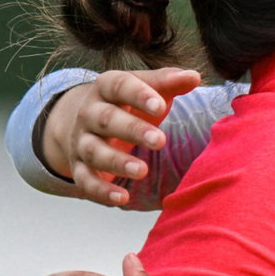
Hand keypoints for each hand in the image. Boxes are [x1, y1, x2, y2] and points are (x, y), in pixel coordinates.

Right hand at [42, 68, 201, 205]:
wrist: (88, 120)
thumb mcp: (147, 87)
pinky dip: (101, 191)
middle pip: (107, 120)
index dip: (139, 95)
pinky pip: (86, 180)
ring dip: (117, 162)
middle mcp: (89, 113)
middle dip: (132, 130)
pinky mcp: (80, 166)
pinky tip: (122, 198)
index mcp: (106, 87)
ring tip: (143, 171)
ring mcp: (82, 140)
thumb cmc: (130, 102)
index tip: (161, 105)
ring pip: (94, 151)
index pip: (120, 86)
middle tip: (160, 141)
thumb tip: (195, 77)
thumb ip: (170, 81)